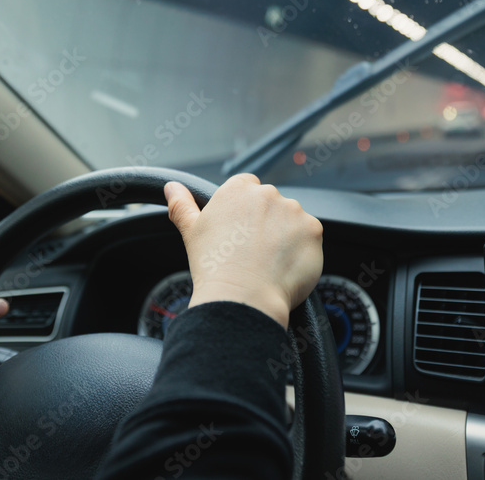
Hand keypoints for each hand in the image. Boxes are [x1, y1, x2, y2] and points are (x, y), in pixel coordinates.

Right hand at [164, 174, 322, 327]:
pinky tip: (285, 266)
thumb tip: (171, 187)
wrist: (242, 297)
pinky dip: (302, 250)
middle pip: (272, 204)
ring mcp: (293, 211)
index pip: (248, 188)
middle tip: (254, 252)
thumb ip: (182, 204)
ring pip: (292, 220)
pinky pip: (310, 237)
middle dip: (267, 224)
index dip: (245, 212)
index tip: (241, 232)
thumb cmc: (214, 267)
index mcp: (238, 190)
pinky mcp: (313, 230)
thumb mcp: (191, 232)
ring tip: (269, 262)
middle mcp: (267, 194)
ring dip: (286, 235)